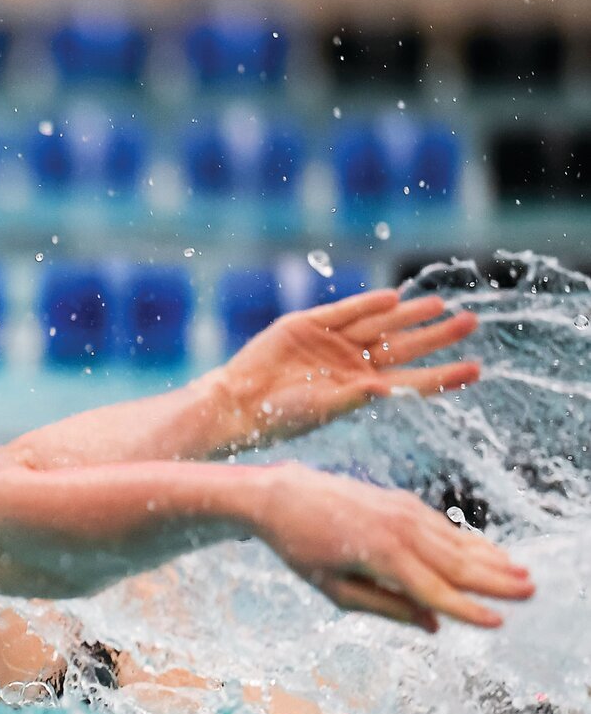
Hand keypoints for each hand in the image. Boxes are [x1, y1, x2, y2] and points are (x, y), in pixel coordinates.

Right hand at [200, 290, 480, 451]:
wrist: (237, 401)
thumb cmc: (278, 416)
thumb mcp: (322, 409)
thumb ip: (355, 397)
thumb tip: (390, 390)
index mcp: (361, 390)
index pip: (412, 379)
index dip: (443, 375)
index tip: (475, 369)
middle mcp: (351, 364)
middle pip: (404, 346)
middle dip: (436, 335)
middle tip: (470, 322)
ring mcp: (331, 342)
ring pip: (379, 324)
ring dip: (408, 314)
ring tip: (439, 304)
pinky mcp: (307, 324)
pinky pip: (344, 311)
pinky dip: (366, 303)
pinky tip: (392, 297)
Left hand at [253, 464, 533, 631]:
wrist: (282, 496)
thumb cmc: (302, 548)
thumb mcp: (334, 589)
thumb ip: (385, 607)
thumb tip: (433, 625)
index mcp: (381, 556)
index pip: (434, 590)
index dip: (468, 610)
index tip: (498, 623)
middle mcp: (399, 530)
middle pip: (456, 563)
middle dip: (495, 580)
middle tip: (530, 593)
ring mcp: (403, 511)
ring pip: (456, 542)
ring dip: (491, 559)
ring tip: (521, 574)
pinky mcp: (402, 502)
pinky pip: (443, 527)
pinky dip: (469, 542)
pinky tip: (488, 553)